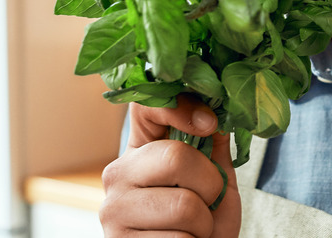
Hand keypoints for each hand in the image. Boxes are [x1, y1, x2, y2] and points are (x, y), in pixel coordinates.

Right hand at [100, 95, 240, 236]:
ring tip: (193, 228)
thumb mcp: (215, 180)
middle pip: (176, 157)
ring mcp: (113, 209)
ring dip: (204, 223)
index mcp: (140, 149)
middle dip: (210, 184)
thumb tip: (218, 112)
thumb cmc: (205, 223)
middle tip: (207, 201)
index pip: (145, 106)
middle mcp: (118, 173)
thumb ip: (214, 148)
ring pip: (184, 205)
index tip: (209, 123)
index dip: (181, 106)